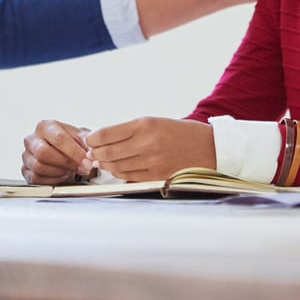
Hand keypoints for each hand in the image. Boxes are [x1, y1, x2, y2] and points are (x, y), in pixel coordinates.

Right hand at [22, 119, 93, 183]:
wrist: (62, 150)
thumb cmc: (70, 142)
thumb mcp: (81, 137)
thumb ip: (87, 142)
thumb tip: (92, 152)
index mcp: (45, 126)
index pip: (58, 139)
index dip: (74, 152)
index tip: (87, 161)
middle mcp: (32, 139)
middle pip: (44, 153)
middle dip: (66, 163)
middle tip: (81, 168)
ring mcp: (26, 155)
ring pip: (39, 167)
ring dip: (60, 172)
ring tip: (72, 171)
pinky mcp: (25, 170)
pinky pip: (36, 179)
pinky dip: (52, 180)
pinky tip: (62, 175)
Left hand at [85, 117, 214, 180]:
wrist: (210, 147)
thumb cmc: (180, 132)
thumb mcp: (154, 121)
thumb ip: (129, 130)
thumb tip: (103, 139)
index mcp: (145, 125)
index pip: (107, 134)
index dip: (93, 139)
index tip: (89, 140)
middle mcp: (147, 143)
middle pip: (108, 153)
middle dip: (95, 154)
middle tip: (91, 153)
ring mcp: (152, 162)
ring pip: (116, 167)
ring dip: (105, 165)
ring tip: (102, 161)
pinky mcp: (157, 176)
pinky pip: (129, 177)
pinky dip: (119, 174)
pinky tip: (117, 169)